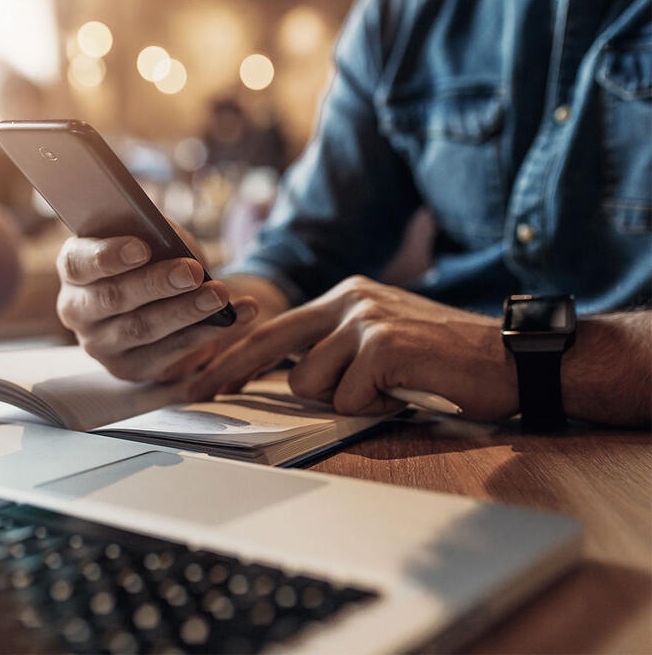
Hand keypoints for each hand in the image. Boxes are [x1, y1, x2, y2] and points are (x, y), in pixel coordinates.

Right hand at [56, 235, 257, 381]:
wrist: (163, 297)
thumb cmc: (152, 256)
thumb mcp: (151, 236)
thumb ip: (154, 233)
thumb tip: (172, 240)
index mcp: (74, 268)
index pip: (79, 263)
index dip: (108, 256)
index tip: (143, 248)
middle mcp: (77, 309)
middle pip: (113, 298)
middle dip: (156, 284)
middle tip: (192, 272)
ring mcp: (100, 344)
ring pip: (142, 328)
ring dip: (185, 311)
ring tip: (219, 295)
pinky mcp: (128, 368)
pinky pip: (168, 353)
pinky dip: (204, 333)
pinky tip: (234, 317)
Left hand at [190, 275, 517, 418]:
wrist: (508, 358)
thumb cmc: (442, 359)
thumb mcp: (379, 341)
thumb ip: (335, 347)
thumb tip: (287, 374)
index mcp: (345, 297)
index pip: (274, 326)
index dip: (232, 353)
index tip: (199, 375)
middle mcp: (349, 299)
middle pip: (270, 343)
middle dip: (230, 372)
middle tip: (196, 392)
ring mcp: (366, 319)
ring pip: (311, 382)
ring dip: (346, 399)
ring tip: (387, 389)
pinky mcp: (383, 345)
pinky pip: (349, 398)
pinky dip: (375, 407)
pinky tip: (406, 392)